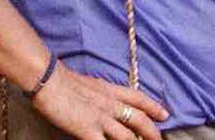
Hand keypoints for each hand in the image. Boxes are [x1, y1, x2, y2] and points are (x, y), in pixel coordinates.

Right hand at [31, 61, 168, 139]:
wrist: (50, 80)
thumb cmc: (64, 81)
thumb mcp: (91, 84)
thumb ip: (102, 93)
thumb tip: (108, 100)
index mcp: (111, 91)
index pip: (139, 98)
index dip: (154, 107)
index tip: (165, 115)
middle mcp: (111, 104)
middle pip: (139, 119)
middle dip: (152, 132)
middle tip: (159, 139)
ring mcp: (101, 118)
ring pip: (127, 136)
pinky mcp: (88, 130)